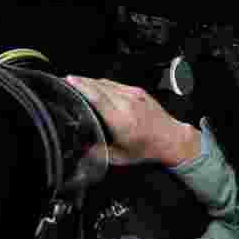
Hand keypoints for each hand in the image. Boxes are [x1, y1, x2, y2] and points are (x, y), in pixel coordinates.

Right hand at [64, 76, 200, 166]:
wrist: (171, 139)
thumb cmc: (147, 149)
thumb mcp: (121, 157)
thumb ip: (99, 153)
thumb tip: (81, 150)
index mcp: (122, 120)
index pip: (98, 97)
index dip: (82, 87)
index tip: (69, 81)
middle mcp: (127, 104)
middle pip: (99, 86)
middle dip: (81, 81)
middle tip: (67, 81)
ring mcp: (134, 95)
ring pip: (106, 83)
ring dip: (90, 81)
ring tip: (77, 83)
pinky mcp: (138, 91)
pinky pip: (115, 83)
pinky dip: (102, 84)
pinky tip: (95, 86)